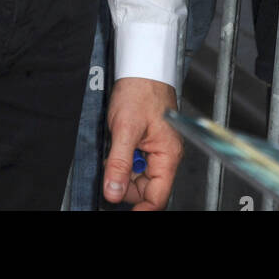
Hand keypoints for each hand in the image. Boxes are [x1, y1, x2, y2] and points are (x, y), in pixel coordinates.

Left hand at [103, 77, 181, 210]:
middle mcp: (165, 156)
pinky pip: (134, 163)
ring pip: (137, 176)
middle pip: (145, 189)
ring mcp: (156, 151)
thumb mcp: (125, 128)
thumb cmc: (140, 90)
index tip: (117, 207)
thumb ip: (119, 163)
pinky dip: (122, 159)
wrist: (140, 68)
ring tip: (114, 149)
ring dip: (121, 170)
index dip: (140, 209)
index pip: (157, 197)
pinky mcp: (146, 144)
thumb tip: (113, 192)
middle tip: (110, 167)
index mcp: (168, 155)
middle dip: (124, 183)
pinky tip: (116, 146)